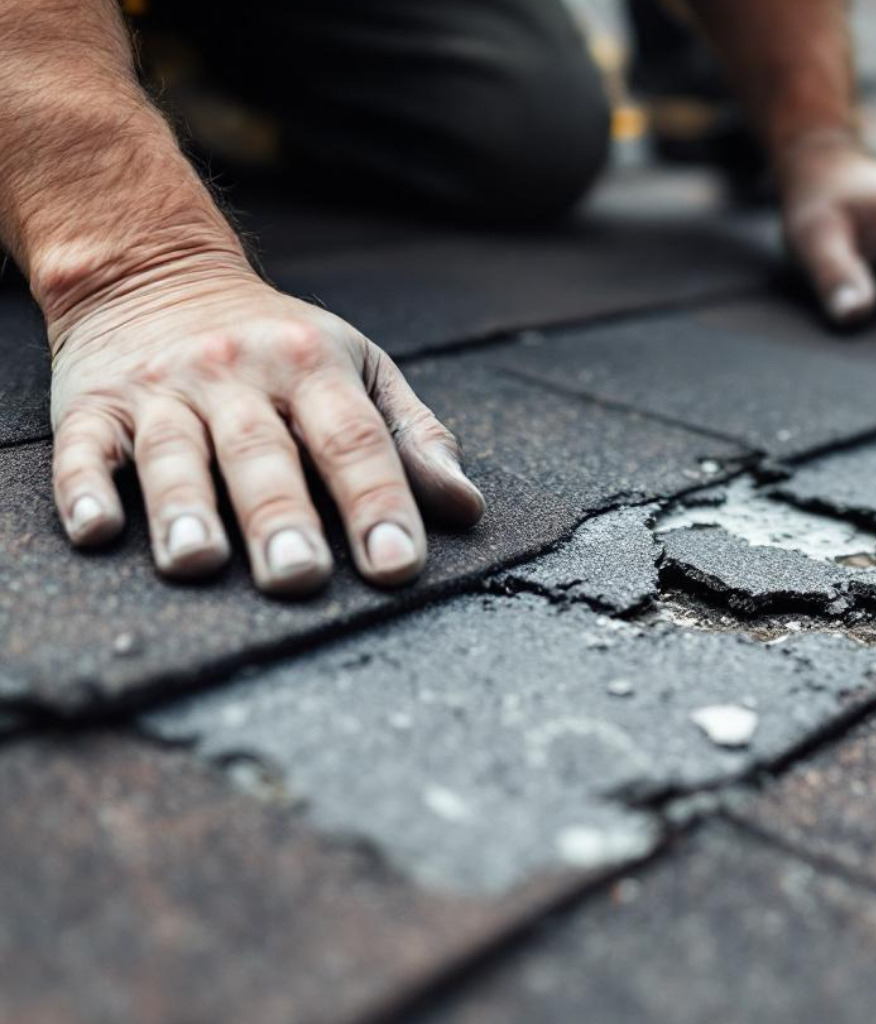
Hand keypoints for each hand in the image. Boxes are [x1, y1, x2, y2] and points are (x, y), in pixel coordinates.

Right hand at [48, 258, 484, 595]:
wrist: (156, 269)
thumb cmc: (285, 345)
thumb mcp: (360, 370)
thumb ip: (414, 438)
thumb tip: (465, 509)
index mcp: (315, 366)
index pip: (355, 441)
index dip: (378, 503)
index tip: (397, 565)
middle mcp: (239, 375)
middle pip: (263, 453)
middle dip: (283, 518)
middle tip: (299, 579)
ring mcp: (164, 389)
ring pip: (174, 452)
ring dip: (184, 509)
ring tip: (198, 562)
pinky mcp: (94, 405)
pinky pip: (87, 447)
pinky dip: (86, 489)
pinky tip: (98, 531)